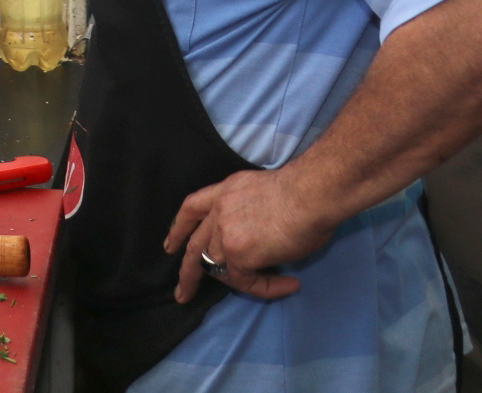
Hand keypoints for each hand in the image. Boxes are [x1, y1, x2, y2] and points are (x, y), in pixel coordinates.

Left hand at [165, 169, 331, 302]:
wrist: (310, 193)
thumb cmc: (302, 189)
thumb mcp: (261, 193)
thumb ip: (249, 212)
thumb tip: (261, 234)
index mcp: (225, 191)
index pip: (192, 208)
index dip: (180, 229)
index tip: (171, 246)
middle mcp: (219, 211)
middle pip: (196, 244)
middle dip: (188, 271)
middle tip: (182, 291)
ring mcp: (225, 234)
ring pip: (218, 266)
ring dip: (232, 283)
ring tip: (254, 289)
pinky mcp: (239, 255)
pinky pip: (246, 281)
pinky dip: (266, 288)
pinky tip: (288, 285)